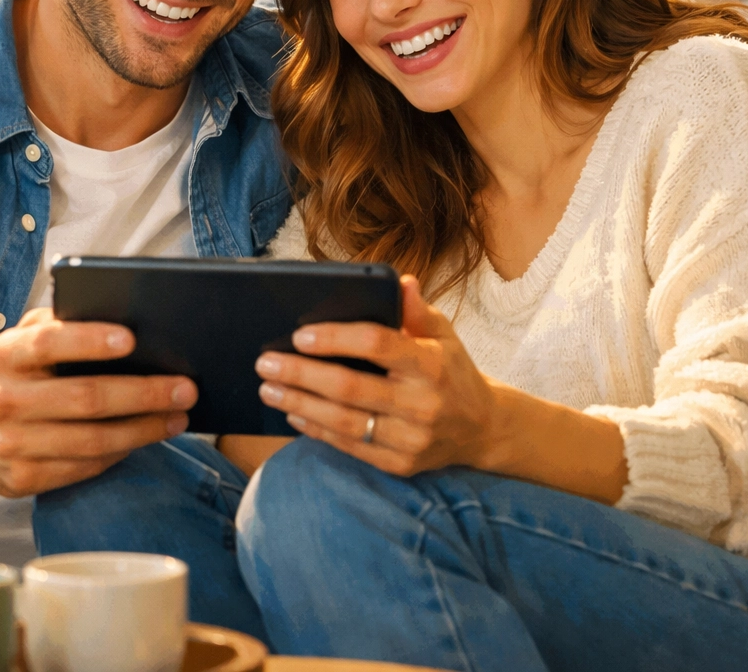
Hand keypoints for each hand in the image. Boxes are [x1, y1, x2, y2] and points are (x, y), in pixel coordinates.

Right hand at [0, 308, 195, 496]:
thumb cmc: (14, 372)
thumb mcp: (23, 338)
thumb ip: (60, 322)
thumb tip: (120, 314)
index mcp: (6, 355)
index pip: (49, 342)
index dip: (90, 340)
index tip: (132, 338)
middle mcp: (4, 399)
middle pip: (84, 398)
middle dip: (143, 394)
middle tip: (185, 389)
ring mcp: (11, 444)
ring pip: (92, 441)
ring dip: (143, 430)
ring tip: (178, 417)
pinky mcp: (21, 479)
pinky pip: (84, 467)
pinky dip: (121, 453)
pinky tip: (145, 439)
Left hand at [254, 276, 497, 476]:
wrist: (482, 428)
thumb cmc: (452, 370)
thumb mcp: (444, 334)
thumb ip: (418, 311)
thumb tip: (400, 282)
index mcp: (432, 364)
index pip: (378, 345)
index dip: (336, 339)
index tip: (299, 334)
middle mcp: (422, 404)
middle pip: (350, 388)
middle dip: (301, 374)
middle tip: (265, 362)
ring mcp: (410, 439)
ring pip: (344, 422)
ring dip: (299, 404)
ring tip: (268, 388)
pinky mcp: (400, 465)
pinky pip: (349, 447)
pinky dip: (316, 429)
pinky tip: (293, 412)